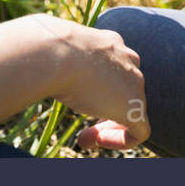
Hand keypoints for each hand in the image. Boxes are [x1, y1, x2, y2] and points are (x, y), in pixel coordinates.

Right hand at [47, 21, 149, 150]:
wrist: (56, 52)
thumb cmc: (48, 51)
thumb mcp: (56, 53)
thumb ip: (61, 62)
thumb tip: (45, 70)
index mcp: (109, 43)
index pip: (112, 69)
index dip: (97, 90)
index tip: (75, 98)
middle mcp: (127, 59)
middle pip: (124, 89)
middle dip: (104, 110)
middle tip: (83, 127)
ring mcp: (134, 82)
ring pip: (132, 109)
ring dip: (107, 127)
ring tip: (84, 138)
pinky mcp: (135, 107)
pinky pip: (139, 131)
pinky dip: (120, 141)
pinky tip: (95, 141)